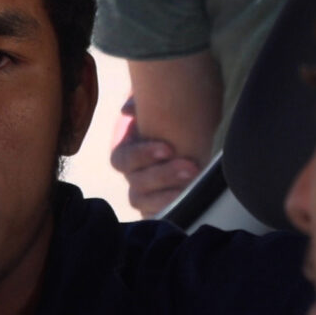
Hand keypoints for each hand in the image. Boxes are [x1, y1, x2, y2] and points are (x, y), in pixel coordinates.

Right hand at [110, 99, 201, 217]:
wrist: (194, 127)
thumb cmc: (172, 112)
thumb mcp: (156, 101)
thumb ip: (140, 100)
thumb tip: (128, 110)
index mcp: (125, 150)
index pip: (122, 161)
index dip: (142, 156)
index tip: (169, 148)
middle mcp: (133, 173)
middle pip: (136, 183)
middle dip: (163, 176)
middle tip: (191, 166)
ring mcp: (145, 191)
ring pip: (143, 201)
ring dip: (167, 195)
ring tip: (192, 183)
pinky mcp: (161, 203)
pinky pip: (155, 214)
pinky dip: (168, 210)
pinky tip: (189, 202)